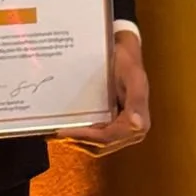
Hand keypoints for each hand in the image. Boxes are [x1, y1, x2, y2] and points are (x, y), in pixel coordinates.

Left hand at [63, 30, 149, 155]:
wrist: (123, 51)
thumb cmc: (128, 61)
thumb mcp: (134, 76)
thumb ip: (137, 100)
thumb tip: (137, 124)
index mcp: (139, 123)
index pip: (109, 137)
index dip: (87, 137)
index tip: (66, 131)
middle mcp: (130, 130)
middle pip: (101, 144)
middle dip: (79, 140)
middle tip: (56, 132)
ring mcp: (119, 128)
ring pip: (96, 144)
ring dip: (77, 140)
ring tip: (57, 132)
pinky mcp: (110, 122)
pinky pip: (94, 134)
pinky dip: (80, 133)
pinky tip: (66, 126)